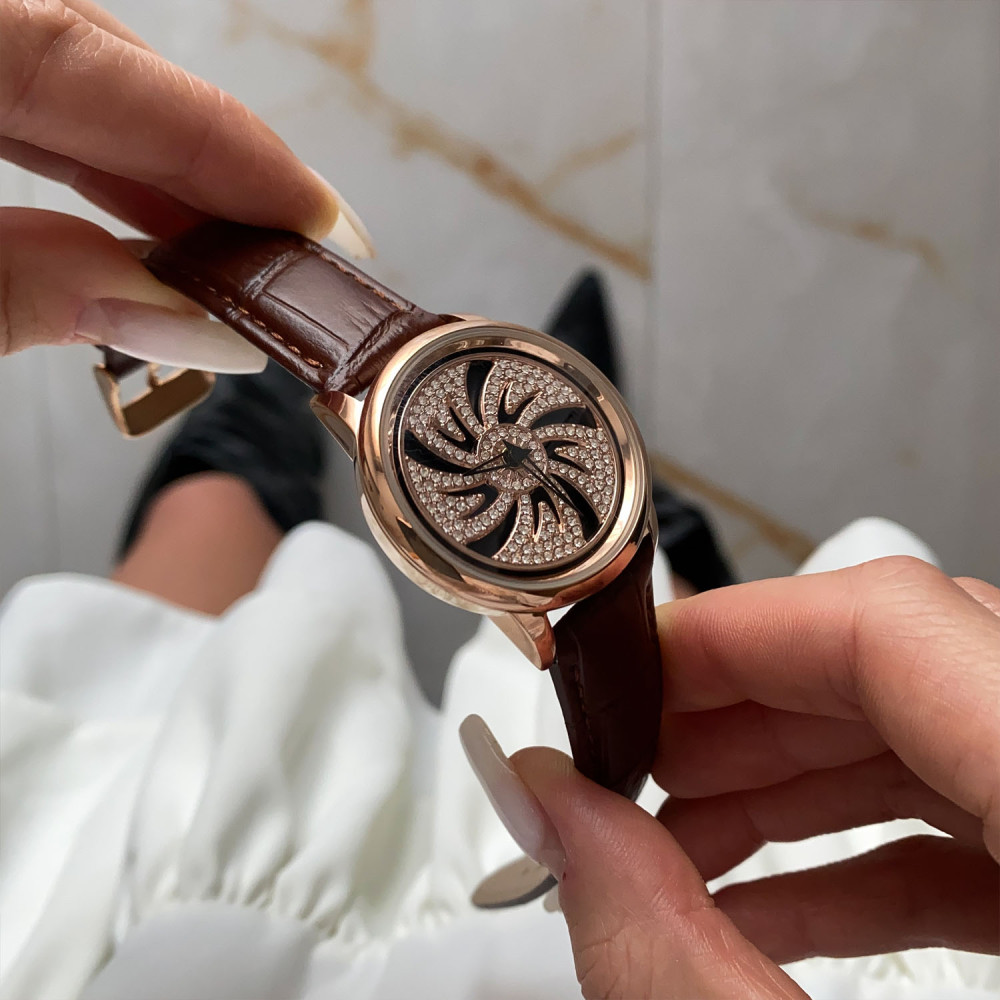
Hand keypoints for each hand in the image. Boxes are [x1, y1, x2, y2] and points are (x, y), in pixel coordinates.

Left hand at [0, 0, 370, 370]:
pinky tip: (128, 222)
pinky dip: (78, 165)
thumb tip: (167, 315)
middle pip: (94, 59)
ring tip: (223, 257)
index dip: (227, 145)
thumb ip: (17, 293)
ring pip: (57, 78)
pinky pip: (11, 100)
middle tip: (286, 254)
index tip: (318, 217)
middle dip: (204, 165)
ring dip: (147, 174)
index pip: (98, 63)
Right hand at [465, 556, 999, 997]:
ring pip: (926, 728)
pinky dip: (853, 845)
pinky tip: (758, 900)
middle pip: (903, 659)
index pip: (896, 620)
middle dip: (740, 709)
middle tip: (631, 766)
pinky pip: (968, 814)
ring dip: (786, 777)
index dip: (733, 631)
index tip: (625, 674)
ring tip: (673, 838)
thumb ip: (666, 954)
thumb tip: (551, 818)